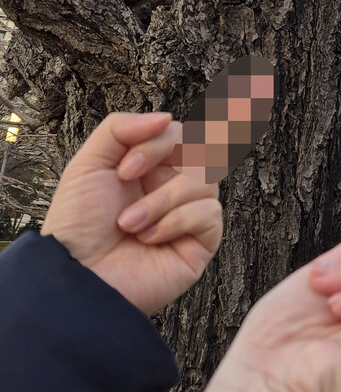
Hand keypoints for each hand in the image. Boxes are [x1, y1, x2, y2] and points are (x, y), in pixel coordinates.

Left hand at [41, 112, 222, 314]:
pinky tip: (149, 239)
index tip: (125, 168)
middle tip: (127, 180)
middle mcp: (174, 189)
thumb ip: (122, 128)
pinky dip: (176, 222)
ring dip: (162, 201)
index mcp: (150, 169)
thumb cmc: (78, 226)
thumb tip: (168, 116)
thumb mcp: (88, 164)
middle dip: (160, 164)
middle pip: (200, 152)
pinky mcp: (202, 243)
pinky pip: (210, 214)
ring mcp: (190, 216)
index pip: (180, 135)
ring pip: (206, 183)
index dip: (158, 143)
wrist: (79, 275)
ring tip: (130, 224)